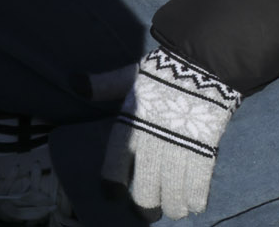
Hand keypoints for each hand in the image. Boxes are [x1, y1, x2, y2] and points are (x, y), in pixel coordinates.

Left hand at [101, 48, 240, 219]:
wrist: (199, 67)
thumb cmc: (159, 74)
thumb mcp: (126, 77)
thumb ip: (102, 85)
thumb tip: (74, 82)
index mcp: (129, 124)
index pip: (115, 163)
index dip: (113, 184)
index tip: (111, 195)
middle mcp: (151, 141)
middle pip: (146, 187)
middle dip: (146, 205)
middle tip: (147, 212)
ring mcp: (178, 147)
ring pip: (173, 191)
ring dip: (173, 206)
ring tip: (172, 210)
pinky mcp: (204, 150)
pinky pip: (199, 183)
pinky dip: (196, 198)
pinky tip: (193, 205)